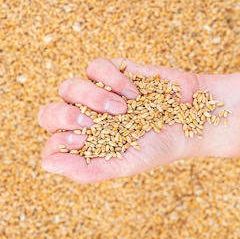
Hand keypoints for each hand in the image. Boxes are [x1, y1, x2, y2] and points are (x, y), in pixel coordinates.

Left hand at [38, 58, 201, 182]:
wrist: (192, 118)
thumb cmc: (158, 147)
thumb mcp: (124, 165)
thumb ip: (87, 171)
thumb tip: (47, 164)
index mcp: (82, 146)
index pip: (51, 146)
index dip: (59, 142)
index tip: (83, 142)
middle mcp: (82, 119)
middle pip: (48, 113)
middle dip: (66, 117)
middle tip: (93, 123)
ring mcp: (94, 93)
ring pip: (67, 87)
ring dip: (93, 98)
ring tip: (122, 109)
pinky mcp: (111, 71)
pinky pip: (95, 67)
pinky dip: (112, 79)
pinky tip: (133, 92)